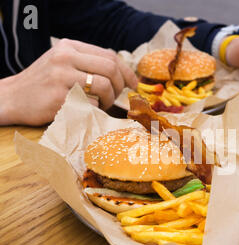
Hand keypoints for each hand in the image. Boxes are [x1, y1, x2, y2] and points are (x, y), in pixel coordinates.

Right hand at [0, 39, 137, 125]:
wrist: (12, 98)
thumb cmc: (43, 84)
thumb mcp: (62, 63)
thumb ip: (87, 63)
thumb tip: (120, 72)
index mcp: (69, 47)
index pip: (109, 55)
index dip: (126, 72)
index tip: (133, 84)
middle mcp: (65, 57)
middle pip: (110, 69)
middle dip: (119, 86)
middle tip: (115, 97)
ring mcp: (61, 76)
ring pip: (104, 86)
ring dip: (109, 100)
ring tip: (100, 105)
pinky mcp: (59, 97)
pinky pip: (91, 103)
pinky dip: (95, 109)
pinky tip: (86, 110)